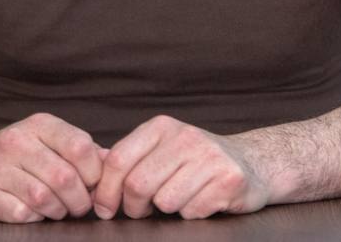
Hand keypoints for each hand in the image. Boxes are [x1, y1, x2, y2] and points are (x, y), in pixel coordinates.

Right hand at [0, 113, 102, 222]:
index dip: (94, 172)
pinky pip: (22, 214)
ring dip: (58, 210)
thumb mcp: (48, 141)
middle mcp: (15, 142)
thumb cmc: (16, 154)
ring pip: (44, 198)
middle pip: (65, 177)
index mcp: (38, 125)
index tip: (92, 183)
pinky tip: (33, 211)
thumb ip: (81, 151)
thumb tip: (113, 162)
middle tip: (79, 205)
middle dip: (79, 199)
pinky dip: (34, 218)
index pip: (80, 146)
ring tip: (57, 208)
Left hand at [93, 115, 270, 219]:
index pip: (118, 160)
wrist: (252, 163)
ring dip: (166, 210)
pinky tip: (201, 201)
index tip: (104, 208)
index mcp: (162, 126)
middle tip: (141, 211)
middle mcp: (186, 136)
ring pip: (165, 201)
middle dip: (134, 207)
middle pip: (137, 184)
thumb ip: (128, 158)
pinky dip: (191, 214)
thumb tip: (88, 167)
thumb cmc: (195, 161)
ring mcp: (210, 157)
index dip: (105, 190)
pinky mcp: (229, 180)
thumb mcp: (161, 149)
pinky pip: (192, 211)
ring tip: (178, 199)